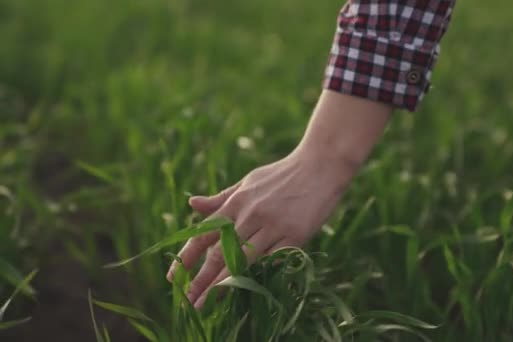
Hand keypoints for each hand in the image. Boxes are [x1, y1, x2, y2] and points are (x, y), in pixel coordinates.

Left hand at [166, 90, 391, 308]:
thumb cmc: (283, 174)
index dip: (187, 257)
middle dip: (201, 279)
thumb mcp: (248, 182)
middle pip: (220, 253)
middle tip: (188, 301)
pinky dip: (261, 274)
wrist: (321, 165)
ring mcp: (273, 226)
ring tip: (210, 302)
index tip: (174, 277)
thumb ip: (221, 198)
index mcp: (237, 201)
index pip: (204, 234)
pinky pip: (274, 261)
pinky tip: (248, 289)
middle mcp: (251, 214)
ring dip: (225, 284)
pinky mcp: (296, 235)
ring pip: (244, 261)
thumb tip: (192, 204)